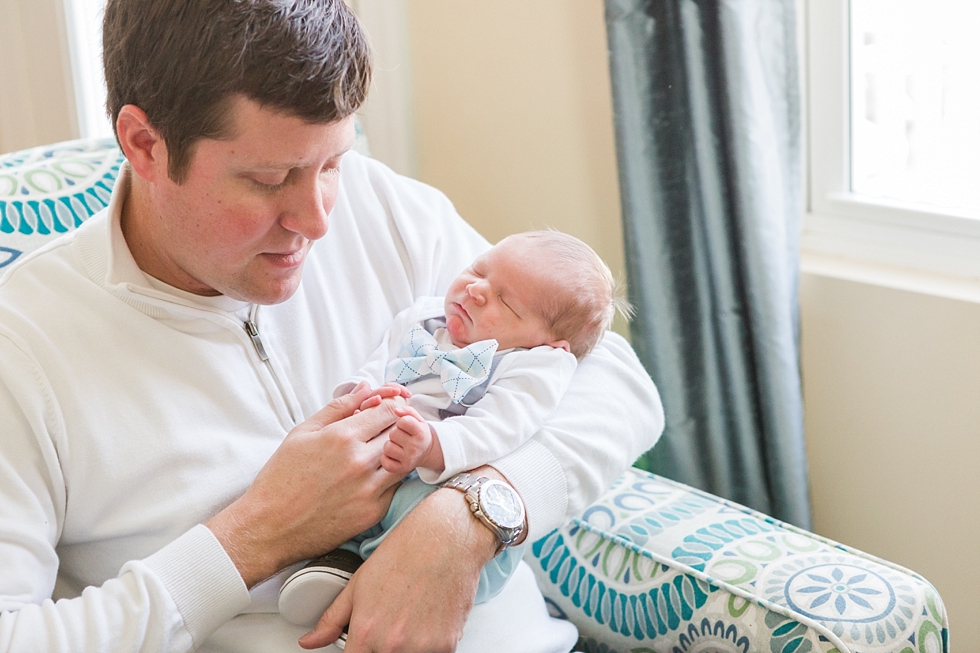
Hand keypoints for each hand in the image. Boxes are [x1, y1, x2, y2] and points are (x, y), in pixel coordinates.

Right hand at [205, 383, 407, 586]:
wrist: (269, 527)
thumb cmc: (281, 477)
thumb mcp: (302, 433)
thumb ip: (338, 407)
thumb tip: (366, 387)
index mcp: (342, 437)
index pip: (390, 410)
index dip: (393, 406)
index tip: (385, 410)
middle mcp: (360, 462)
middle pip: (401, 433)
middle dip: (397, 427)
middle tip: (384, 431)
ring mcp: (369, 489)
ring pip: (404, 459)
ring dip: (398, 453)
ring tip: (378, 454)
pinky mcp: (374, 512)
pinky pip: (396, 487)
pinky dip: (391, 478)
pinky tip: (372, 477)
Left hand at [297, 470, 502, 651]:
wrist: (447, 535)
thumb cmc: (405, 551)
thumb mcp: (359, 582)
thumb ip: (332, 618)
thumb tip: (310, 641)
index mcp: (364, 632)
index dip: (357, 652)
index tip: (361, 645)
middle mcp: (391, 645)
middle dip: (382, 648)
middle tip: (390, 624)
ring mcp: (421, 648)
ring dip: (407, 647)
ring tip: (411, 619)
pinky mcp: (447, 645)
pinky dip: (430, 645)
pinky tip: (428, 619)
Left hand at [381, 405, 444, 474]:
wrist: (427, 452)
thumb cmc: (419, 433)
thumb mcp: (418, 419)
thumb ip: (407, 411)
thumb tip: (395, 410)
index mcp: (421, 433)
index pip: (402, 421)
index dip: (401, 422)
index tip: (406, 426)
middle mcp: (416, 447)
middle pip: (393, 434)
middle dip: (396, 433)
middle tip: (403, 437)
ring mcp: (409, 459)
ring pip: (387, 447)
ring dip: (390, 445)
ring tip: (399, 445)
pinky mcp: (401, 469)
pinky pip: (384, 461)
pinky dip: (386, 458)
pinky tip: (394, 455)